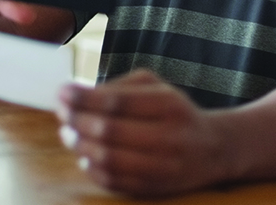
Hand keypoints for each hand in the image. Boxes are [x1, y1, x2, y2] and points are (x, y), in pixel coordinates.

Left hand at [56, 70, 230, 195]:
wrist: (214, 149)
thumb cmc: (175, 111)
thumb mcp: (156, 87)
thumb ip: (119, 87)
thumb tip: (77, 95)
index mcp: (168, 105)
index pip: (117, 102)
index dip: (84, 98)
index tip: (62, 91)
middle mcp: (169, 136)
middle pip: (109, 131)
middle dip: (77, 121)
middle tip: (61, 114)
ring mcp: (163, 166)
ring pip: (109, 159)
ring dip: (80, 145)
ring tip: (67, 133)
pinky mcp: (155, 188)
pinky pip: (114, 181)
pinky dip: (92, 169)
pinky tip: (84, 155)